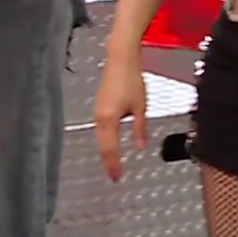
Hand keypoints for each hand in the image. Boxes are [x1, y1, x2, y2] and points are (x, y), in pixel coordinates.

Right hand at [92, 50, 148, 181]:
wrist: (120, 59)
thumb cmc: (131, 80)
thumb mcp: (140, 107)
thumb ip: (139, 129)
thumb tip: (140, 147)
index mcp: (109, 119)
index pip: (110, 148)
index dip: (113, 164)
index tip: (116, 177)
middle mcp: (100, 117)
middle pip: (102, 145)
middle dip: (108, 161)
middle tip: (114, 175)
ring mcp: (97, 111)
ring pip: (100, 137)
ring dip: (106, 151)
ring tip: (112, 163)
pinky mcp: (99, 105)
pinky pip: (100, 129)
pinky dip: (105, 140)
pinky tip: (110, 143)